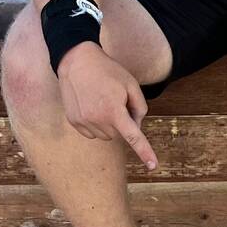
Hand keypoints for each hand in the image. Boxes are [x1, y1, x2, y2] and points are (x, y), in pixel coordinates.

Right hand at [56, 42, 157, 170]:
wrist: (76, 60)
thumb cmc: (107, 71)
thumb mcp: (131, 84)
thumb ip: (139, 107)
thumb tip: (136, 126)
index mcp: (114, 111)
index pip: (133, 137)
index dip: (145, 152)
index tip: (153, 166)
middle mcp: (97, 120)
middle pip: (119, 134)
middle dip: (121, 122)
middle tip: (116, 100)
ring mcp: (83, 122)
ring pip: (105, 135)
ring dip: (108, 123)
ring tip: (102, 100)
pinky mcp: (74, 122)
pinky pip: (91, 132)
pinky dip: (96, 123)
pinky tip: (92, 105)